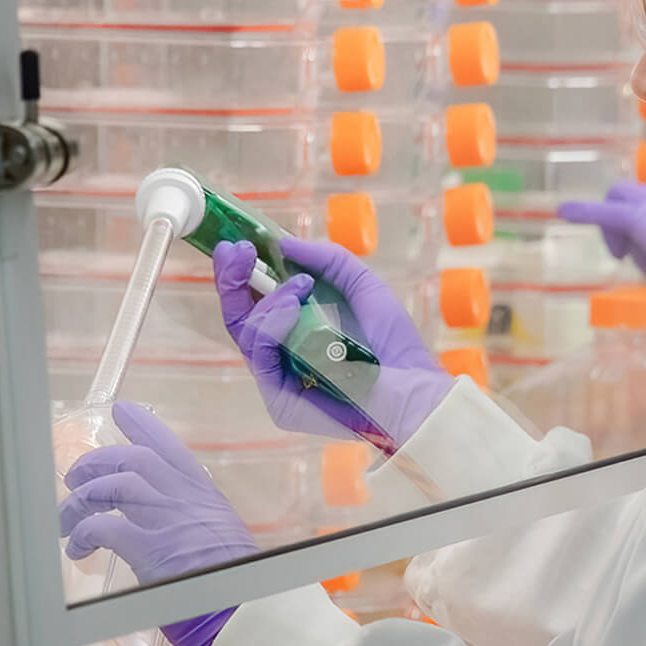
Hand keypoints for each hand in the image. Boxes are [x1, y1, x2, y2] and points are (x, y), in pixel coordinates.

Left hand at [57, 402, 252, 645]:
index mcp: (202, 493)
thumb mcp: (221, 536)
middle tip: (73, 478)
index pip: (168, 445)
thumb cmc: (237, 582)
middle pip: (130, 459)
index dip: (141, 425)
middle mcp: (183, 497)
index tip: (121, 410)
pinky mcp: (150, 548)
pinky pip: (104, 528)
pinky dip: (83, 534)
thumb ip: (193, 522)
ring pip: (112, 486)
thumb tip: (167, 526)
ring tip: (65, 521)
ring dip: (81, 501)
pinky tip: (78, 549)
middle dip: (96, 462)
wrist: (249, 609)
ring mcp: (166, 519)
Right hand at [214, 236, 454, 450]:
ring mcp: (277, 381)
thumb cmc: (392, 343)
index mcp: (293, 331)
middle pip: (237, 317)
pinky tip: (293, 303)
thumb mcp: (361, 286)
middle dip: (231, 279)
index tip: (238, 242)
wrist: (414, 385)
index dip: (239, 273)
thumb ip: (328, 260)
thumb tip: (285, 242)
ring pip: (245, 332)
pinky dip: (273, 323)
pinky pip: (262, 356)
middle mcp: (279, 357)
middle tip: (237, 250)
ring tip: (300, 283)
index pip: (252, 303)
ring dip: (268, 298)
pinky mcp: (280, 403)